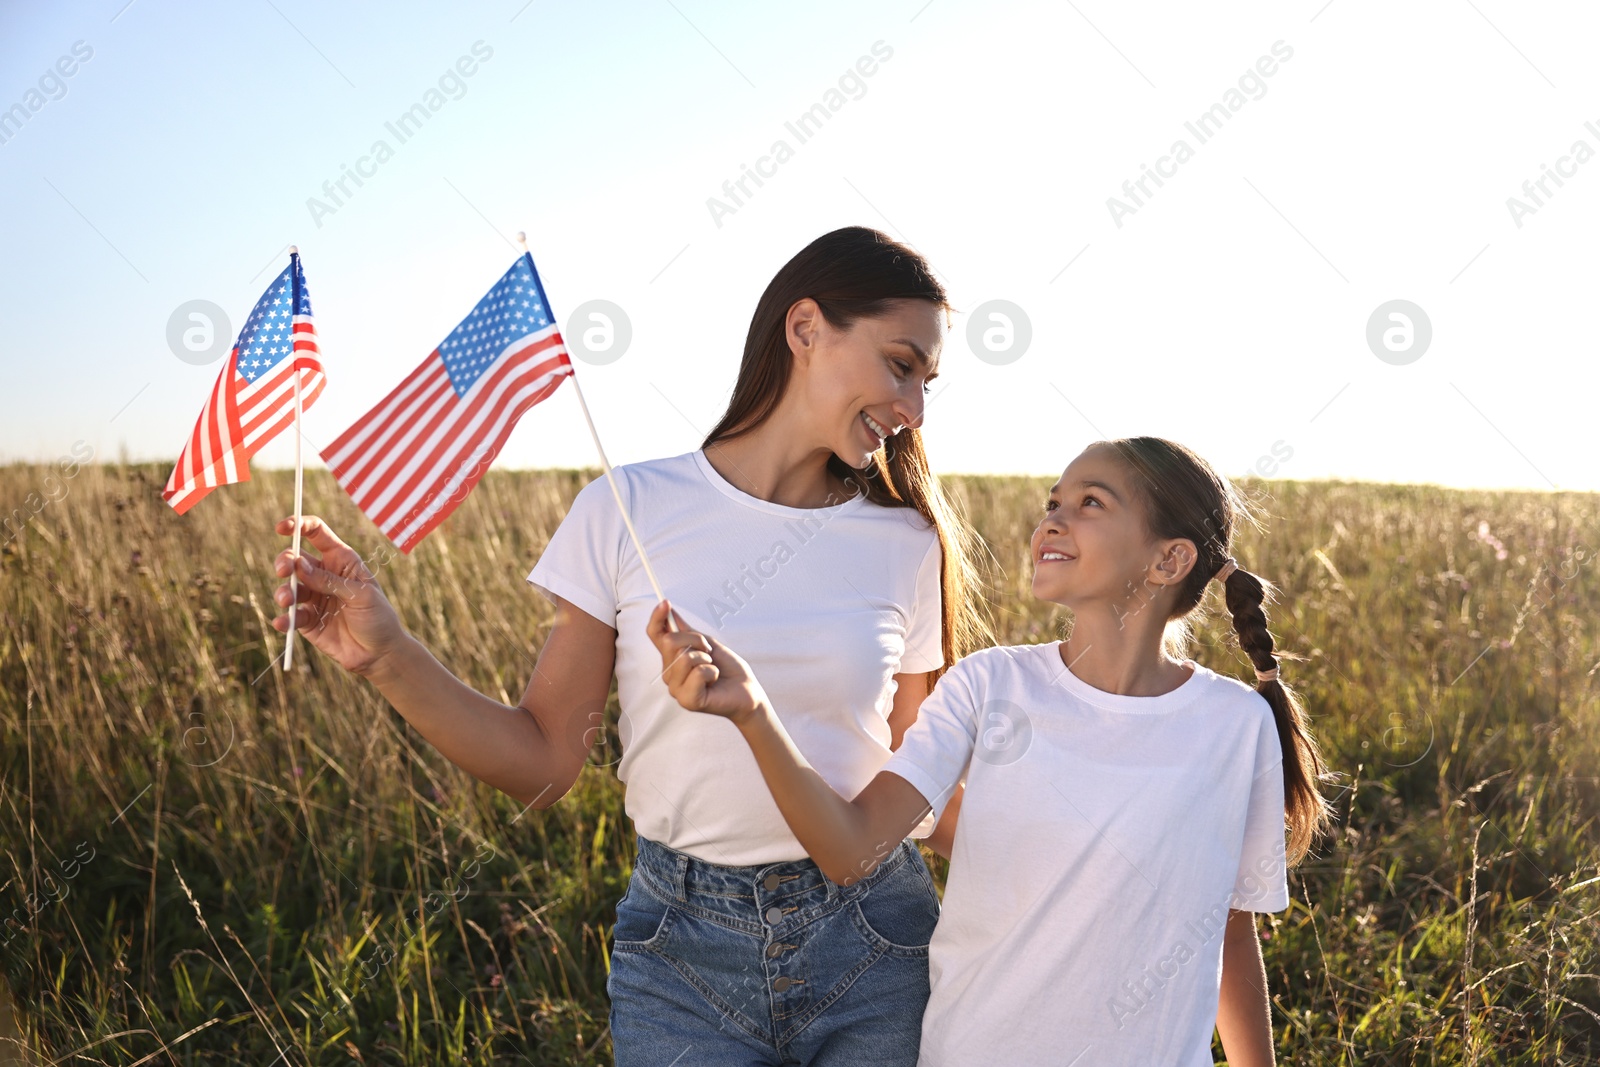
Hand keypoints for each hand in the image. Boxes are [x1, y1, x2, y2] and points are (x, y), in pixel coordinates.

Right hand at [272, 516, 407, 677]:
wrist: (380, 653)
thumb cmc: (378, 618)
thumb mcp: (361, 595)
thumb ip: (330, 581)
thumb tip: (300, 565)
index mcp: (341, 560)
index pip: (317, 534)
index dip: (299, 525)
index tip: (282, 527)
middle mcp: (324, 576)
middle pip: (295, 559)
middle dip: (285, 562)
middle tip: (284, 571)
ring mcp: (314, 598)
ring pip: (288, 587)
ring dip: (282, 592)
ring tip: (286, 601)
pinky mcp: (306, 621)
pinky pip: (288, 616)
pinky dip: (283, 618)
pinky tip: (283, 623)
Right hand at [645, 601, 767, 723]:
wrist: (746, 689)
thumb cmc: (727, 667)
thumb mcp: (706, 643)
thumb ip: (685, 630)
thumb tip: (669, 610)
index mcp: (671, 659)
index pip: (655, 635)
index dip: (657, 618)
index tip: (665, 602)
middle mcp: (669, 674)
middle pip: (670, 641)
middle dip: (696, 640)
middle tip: (709, 651)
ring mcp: (676, 689)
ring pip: (685, 657)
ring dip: (706, 658)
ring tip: (713, 669)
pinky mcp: (688, 701)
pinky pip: (698, 673)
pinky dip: (712, 672)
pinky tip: (714, 680)